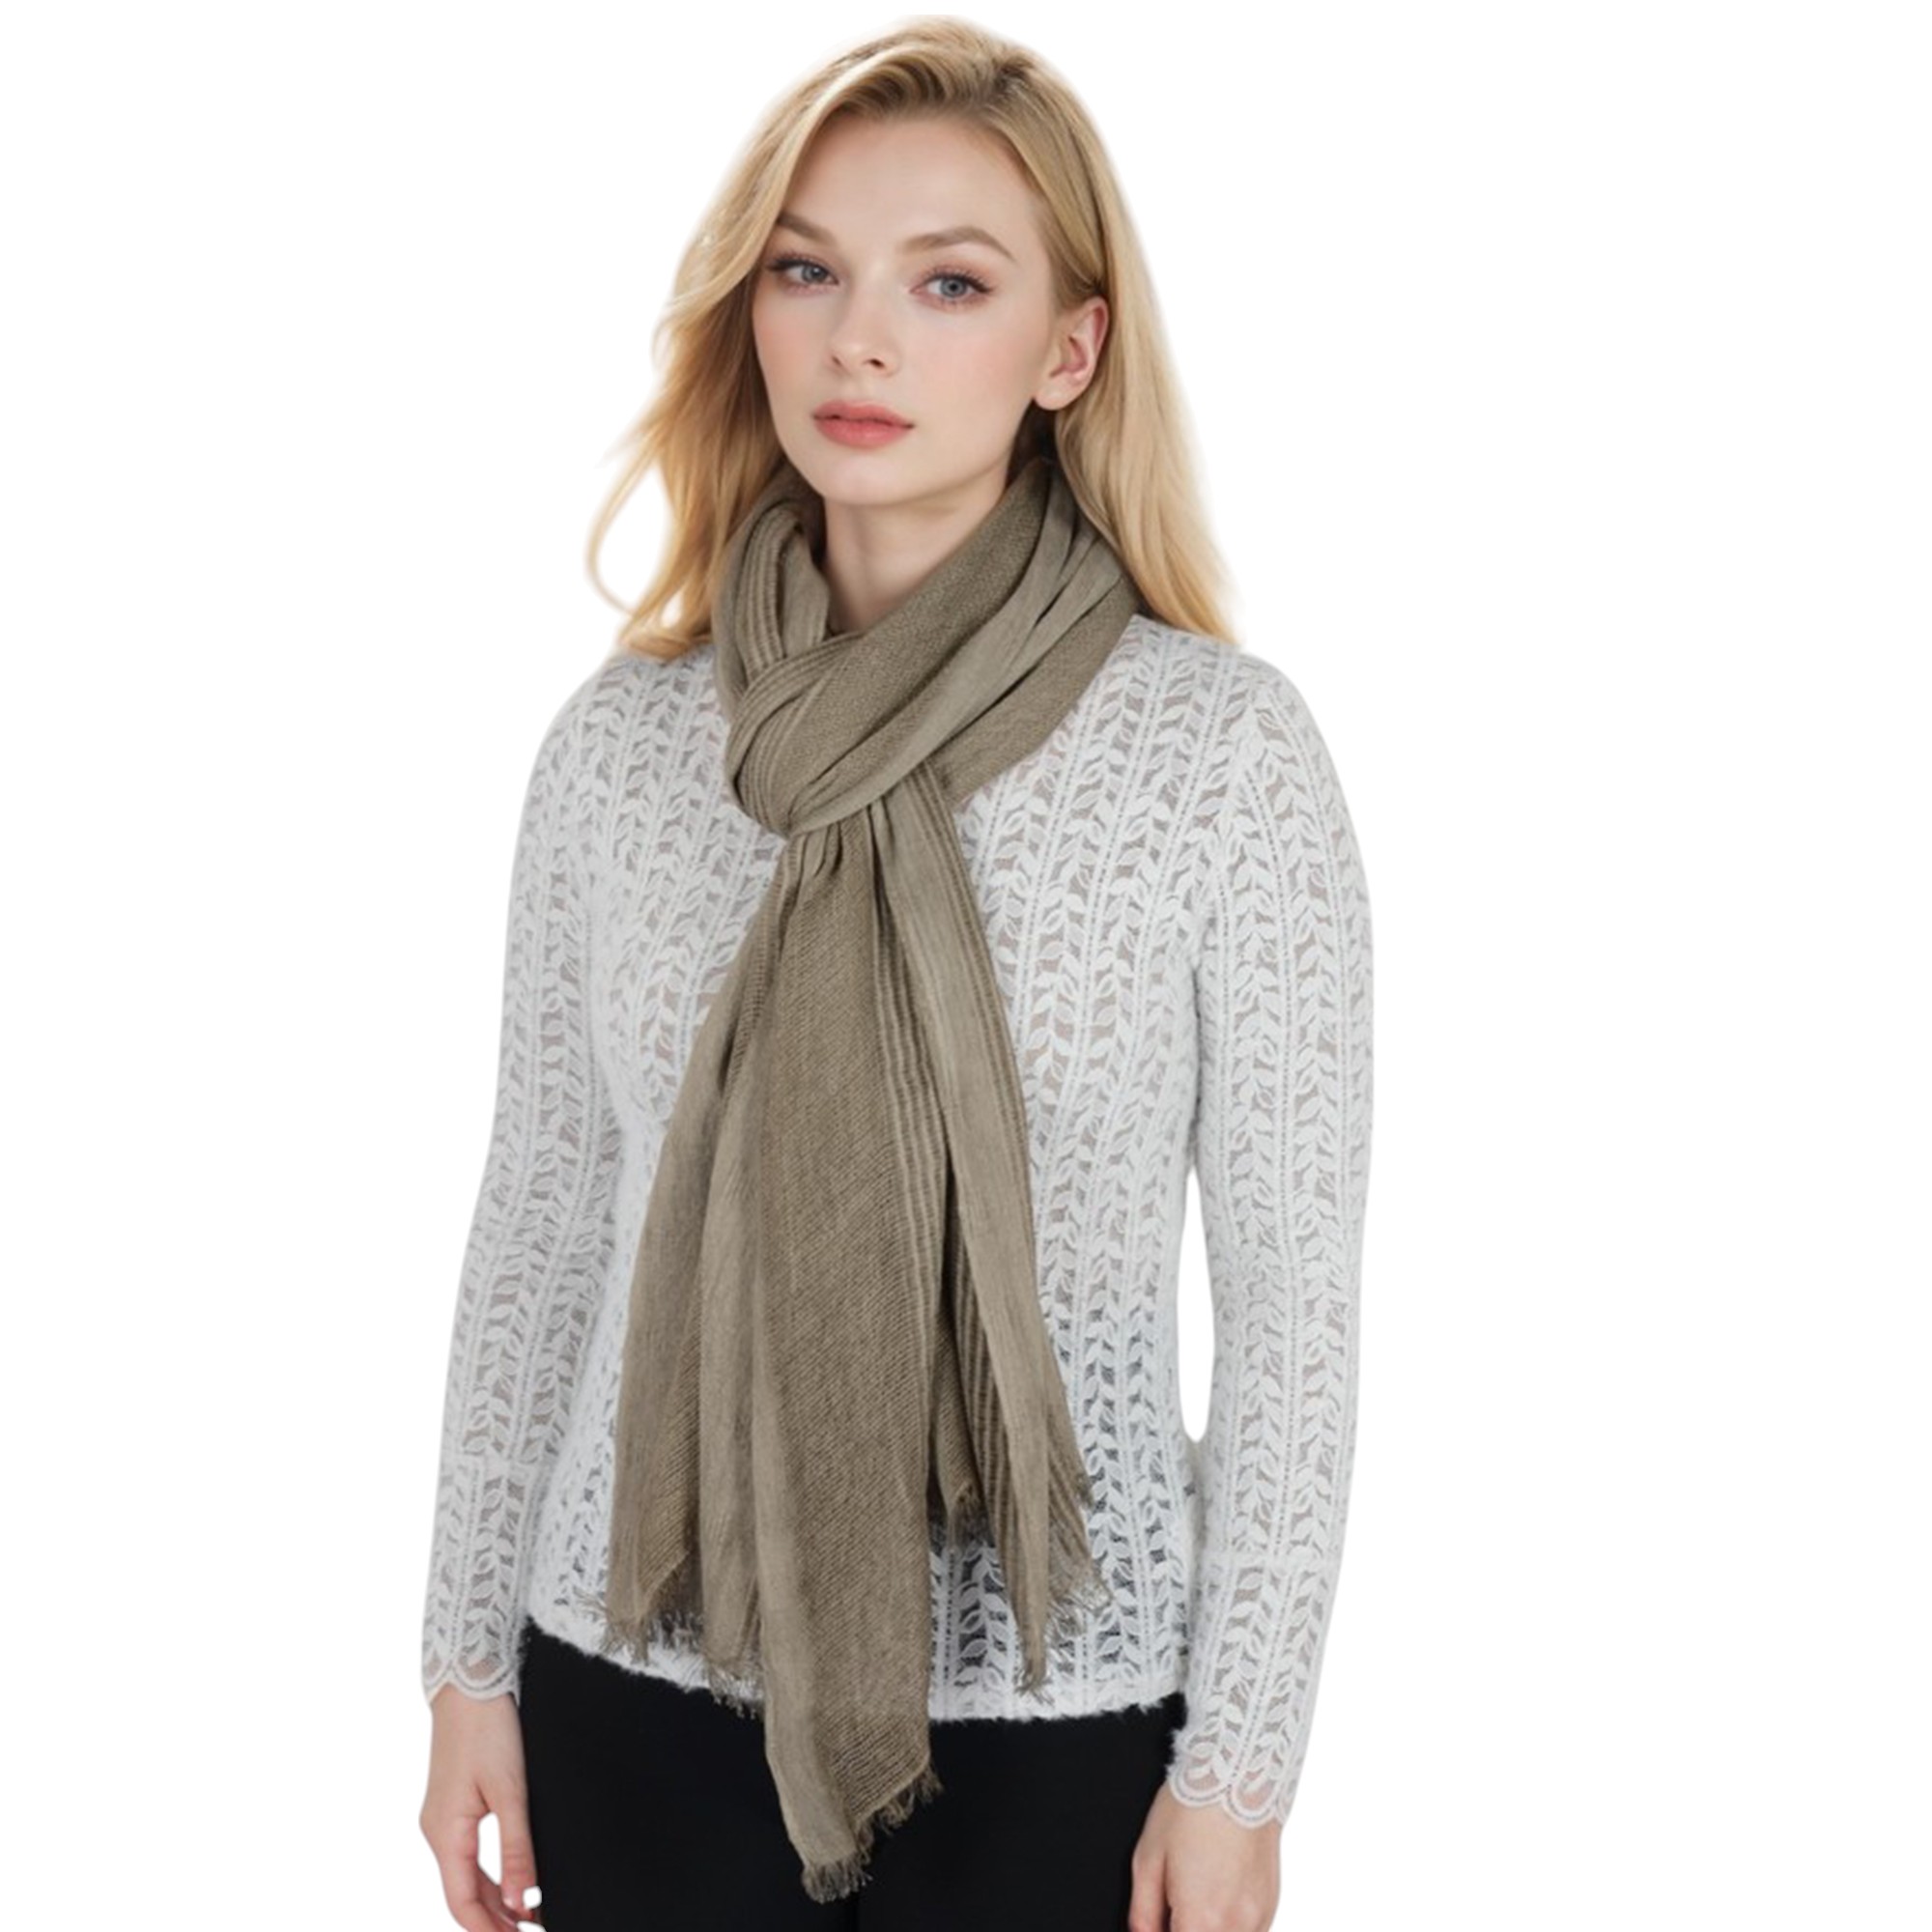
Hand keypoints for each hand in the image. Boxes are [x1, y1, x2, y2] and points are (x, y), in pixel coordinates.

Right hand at [420, 1685, 544, 1930]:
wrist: (469, 1682)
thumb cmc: (488, 1729)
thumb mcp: (511, 1791)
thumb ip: (517, 1850)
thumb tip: (522, 1904)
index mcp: (445, 1833)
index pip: (461, 1903)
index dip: (488, 1931)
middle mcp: (437, 1832)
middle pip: (463, 1894)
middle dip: (494, 1921)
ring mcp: (442, 1819)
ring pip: (465, 1876)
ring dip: (494, 1900)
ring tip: (527, 1917)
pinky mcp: (452, 1805)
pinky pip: (467, 1854)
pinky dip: (489, 1875)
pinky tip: (513, 1881)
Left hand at [1127, 1781, 1281, 1931]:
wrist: (1237, 1776)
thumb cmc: (1191, 1808)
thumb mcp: (1148, 1857)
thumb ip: (1142, 1912)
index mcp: (1200, 1918)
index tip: (1160, 1922)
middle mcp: (1234, 1926)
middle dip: (1185, 1931)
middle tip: (1172, 1911)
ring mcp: (1257, 1918)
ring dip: (1208, 1930)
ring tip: (1194, 1902)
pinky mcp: (1270, 1906)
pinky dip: (1229, 1927)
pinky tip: (1216, 1899)